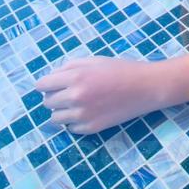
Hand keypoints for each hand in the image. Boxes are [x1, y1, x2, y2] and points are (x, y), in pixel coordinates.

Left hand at [35, 54, 183, 133]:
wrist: (145, 87)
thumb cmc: (120, 69)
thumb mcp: (93, 60)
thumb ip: (69, 67)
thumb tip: (52, 78)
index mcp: (75, 77)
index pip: (42, 85)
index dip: (45, 85)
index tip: (51, 85)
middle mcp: (75, 97)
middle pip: (47, 102)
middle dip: (54, 97)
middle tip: (68, 93)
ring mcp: (83, 115)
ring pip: (55, 118)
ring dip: (61, 111)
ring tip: (76, 104)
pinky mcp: (91, 128)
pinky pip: (71, 128)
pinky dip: (75, 121)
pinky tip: (89, 112)